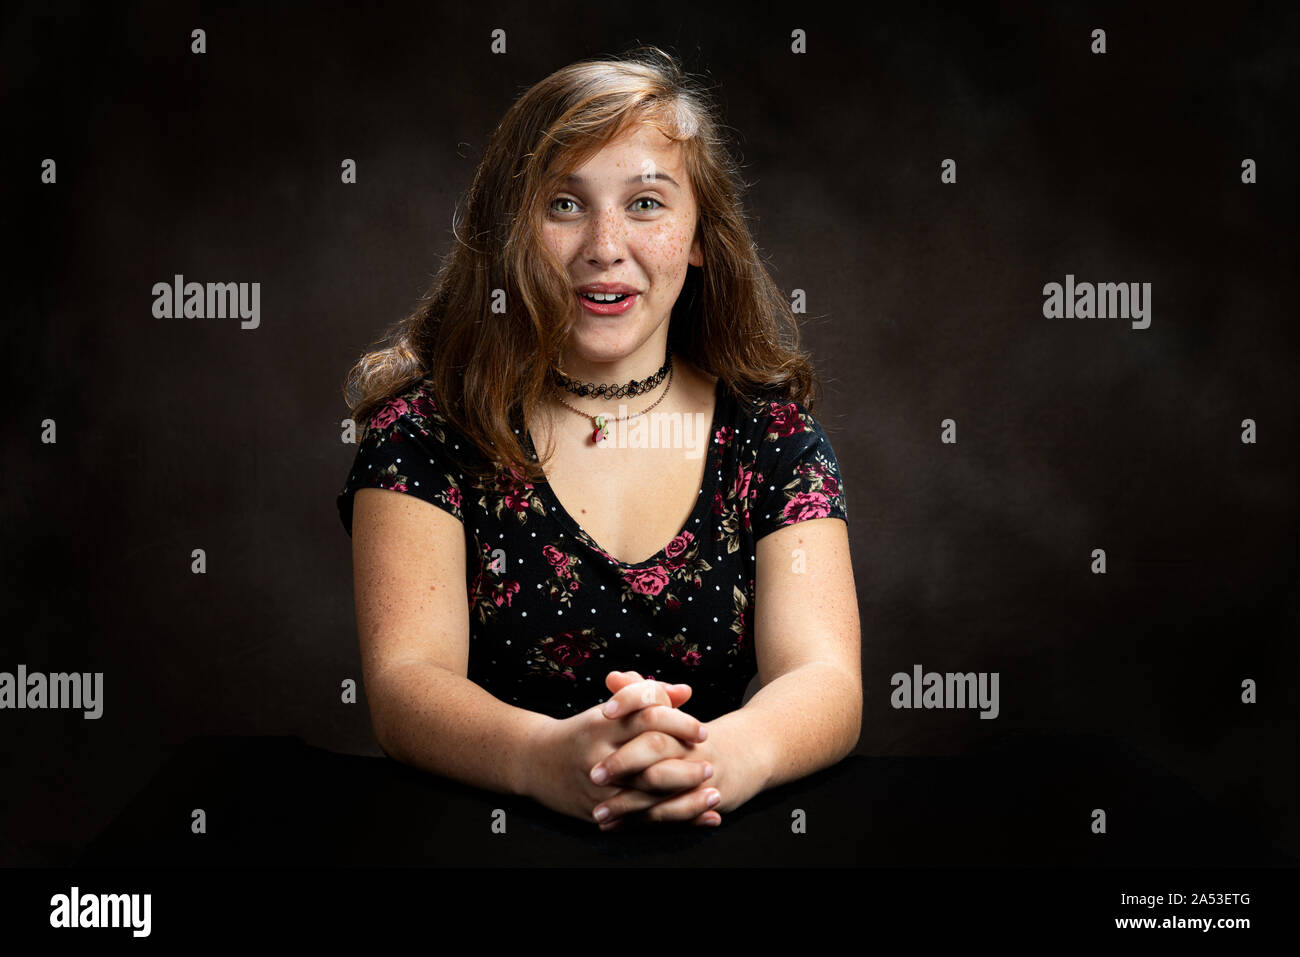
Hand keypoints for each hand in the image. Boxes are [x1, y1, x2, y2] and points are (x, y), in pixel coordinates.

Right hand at [522, 673, 709, 824]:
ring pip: (647, 791)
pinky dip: (670, 818)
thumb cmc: (582, 732)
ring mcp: (597, 786)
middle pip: (650, 754)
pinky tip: (697, 817)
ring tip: (712, 792)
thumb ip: (648, 697)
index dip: (680, 723)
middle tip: (710, 765)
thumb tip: (685, 691)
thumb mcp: (610, 710)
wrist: (534, 761)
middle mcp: (600, 754)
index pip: (649, 717)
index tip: (702, 731)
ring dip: (684, 795)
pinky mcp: (596, 810)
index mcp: (604, 724)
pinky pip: (639, 817)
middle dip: (685, 761)